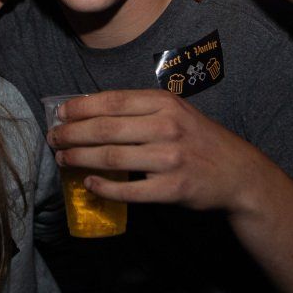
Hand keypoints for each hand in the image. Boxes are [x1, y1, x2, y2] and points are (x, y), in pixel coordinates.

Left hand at [47, 89, 260, 212]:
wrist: (238, 173)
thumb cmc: (199, 139)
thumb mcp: (176, 112)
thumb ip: (140, 109)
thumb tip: (89, 110)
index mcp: (165, 103)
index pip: (113, 101)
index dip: (81, 107)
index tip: (60, 112)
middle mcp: (167, 127)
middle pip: (105, 129)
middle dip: (72, 134)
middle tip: (53, 138)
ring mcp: (170, 159)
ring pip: (111, 158)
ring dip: (80, 158)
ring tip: (63, 159)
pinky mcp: (171, 189)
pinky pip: (128, 190)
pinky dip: (104, 187)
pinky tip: (90, 183)